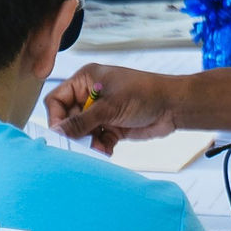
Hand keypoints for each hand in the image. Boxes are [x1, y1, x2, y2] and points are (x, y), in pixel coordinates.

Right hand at [43, 63, 183, 149]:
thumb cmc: (144, 94)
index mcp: (85, 80)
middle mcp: (90, 95)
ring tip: (98, 148)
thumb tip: (56, 132)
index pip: (57, 100)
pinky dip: (100, 147)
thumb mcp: (109, 107)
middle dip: (74, 133)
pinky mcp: (112, 126)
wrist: (174, 106)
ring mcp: (102, 112)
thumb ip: (81, 122)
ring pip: (82, 132)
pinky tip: (107, 150)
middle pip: (69, 119)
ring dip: (88, 143)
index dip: (56, 117)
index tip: (61, 134)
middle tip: (79, 146)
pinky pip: (97, 140)